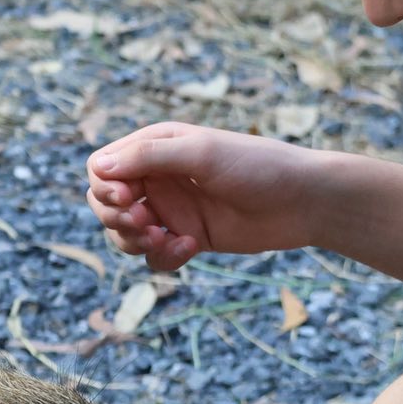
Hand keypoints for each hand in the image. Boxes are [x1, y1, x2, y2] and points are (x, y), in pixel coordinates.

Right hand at [86, 122, 321, 272]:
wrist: (304, 201)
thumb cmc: (258, 166)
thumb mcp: (202, 153)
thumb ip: (150, 157)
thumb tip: (99, 168)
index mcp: (157, 147)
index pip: (102, 167)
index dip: (105, 186)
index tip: (127, 199)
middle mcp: (159, 178)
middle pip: (105, 204)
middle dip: (116, 218)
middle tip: (146, 223)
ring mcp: (172, 210)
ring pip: (125, 234)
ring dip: (135, 241)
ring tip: (166, 239)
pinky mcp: (187, 238)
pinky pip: (155, 256)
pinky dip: (164, 257)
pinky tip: (193, 247)